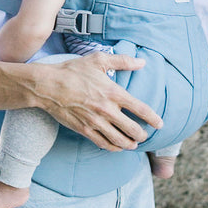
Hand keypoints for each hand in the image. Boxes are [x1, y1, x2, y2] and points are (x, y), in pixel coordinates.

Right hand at [35, 53, 160, 150]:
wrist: (48, 86)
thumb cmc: (73, 71)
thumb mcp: (98, 59)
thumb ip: (123, 61)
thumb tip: (142, 62)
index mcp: (113, 92)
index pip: (140, 109)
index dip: (153, 118)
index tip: (160, 124)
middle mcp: (106, 110)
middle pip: (132, 129)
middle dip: (142, 135)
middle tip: (146, 136)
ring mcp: (95, 122)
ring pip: (119, 140)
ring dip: (130, 144)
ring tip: (134, 144)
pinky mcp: (84, 130)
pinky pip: (103, 143)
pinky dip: (113, 147)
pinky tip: (117, 147)